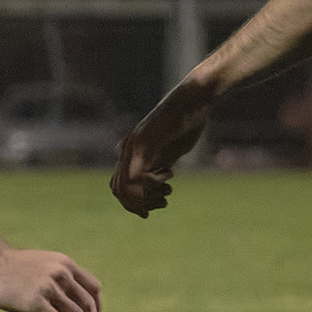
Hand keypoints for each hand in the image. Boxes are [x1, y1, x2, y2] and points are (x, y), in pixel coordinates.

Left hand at [110, 84, 212, 218]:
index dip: (132, 204)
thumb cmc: (185, 124)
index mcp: (131, 153)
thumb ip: (159, 165)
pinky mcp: (145, 141)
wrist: (193, 100)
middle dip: (140, 204)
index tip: (151, 211)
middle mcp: (128, 150)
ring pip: (125, 185)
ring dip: (147, 197)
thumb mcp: (170, 150)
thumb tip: (157, 185)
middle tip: (163, 202)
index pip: (118, 187)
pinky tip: (170, 174)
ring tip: (167, 192)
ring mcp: (134, 145)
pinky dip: (153, 182)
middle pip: (118, 190)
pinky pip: (138, 174)